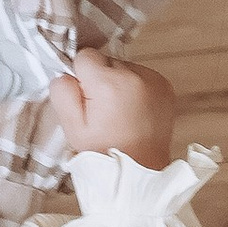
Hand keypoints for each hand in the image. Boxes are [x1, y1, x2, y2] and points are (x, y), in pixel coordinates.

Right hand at [44, 46, 177, 170]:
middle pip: (105, 60)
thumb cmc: (104, 152)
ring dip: (118, 83)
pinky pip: (140, 76)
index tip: (87, 101)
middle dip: (100, 80)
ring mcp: (153, 80)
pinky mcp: (165, 86)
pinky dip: (134, 88)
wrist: (139, 171)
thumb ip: (62, 92)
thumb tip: (66, 73)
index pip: (85, 56)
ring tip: (119, 113)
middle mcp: (135, 75)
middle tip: (102, 111)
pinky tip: (132, 111)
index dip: (80, 78)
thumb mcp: (72, 127)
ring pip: (123, 67)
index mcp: (109, 83)